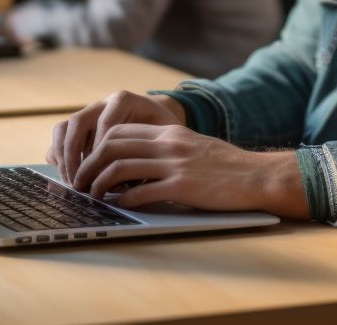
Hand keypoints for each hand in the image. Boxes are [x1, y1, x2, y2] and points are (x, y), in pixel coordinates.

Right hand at [45, 90, 186, 185]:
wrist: (157, 118)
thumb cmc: (162, 129)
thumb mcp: (165, 135)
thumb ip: (150, 152)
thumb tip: (127, 181)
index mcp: (123, 100)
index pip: (106, 123)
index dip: (100, 149)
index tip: (102, 174)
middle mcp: (102, 104)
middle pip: (77, 122)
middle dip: (74, 154)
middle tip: (78, 182)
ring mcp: (88, 114)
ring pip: (63, 128)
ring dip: (62, 156)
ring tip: (71, 181)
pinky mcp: (79, 127)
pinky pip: (60, 137)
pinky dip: (57, 155)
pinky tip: (67, 176)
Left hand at [70, 123, 308, 217]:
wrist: (256, 176)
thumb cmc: (227, 166)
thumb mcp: (194, 146)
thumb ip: (168, 148)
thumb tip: (136, 160)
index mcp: (171, 132)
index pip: (122, 130)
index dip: (98, 146)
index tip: (89, 162)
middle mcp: (170, 144)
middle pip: (113, 145)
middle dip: (90, 164)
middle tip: (81, 181)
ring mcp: (175, 165)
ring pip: (120, 167)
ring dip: (99, 183)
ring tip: (93, 196)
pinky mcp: (182, 187)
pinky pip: (141, 191)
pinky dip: (123, 199)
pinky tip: (119, 205)